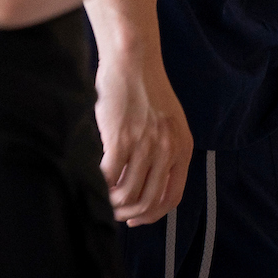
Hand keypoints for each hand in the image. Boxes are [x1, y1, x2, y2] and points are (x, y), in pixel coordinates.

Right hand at [94, 37, 191, 225]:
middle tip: (114, 212)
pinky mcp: (120, 137)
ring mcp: (144, 144)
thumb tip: (147, 185)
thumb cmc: (146, 89)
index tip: (136, 218)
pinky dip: (101, 187)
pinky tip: (95, 183)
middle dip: (129, 214)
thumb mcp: (169, 123)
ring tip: (103, 199)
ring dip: (113, 203)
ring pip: (129, 194)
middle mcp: (167, 149)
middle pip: (149, 201)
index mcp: (183, 147)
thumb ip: (165, 152)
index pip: (172, 197)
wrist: (133, 59)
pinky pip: (109, 176)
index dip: (152, 214)